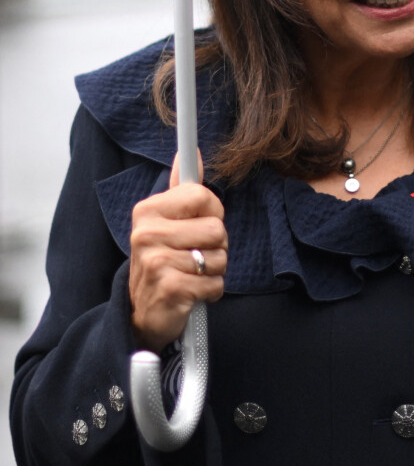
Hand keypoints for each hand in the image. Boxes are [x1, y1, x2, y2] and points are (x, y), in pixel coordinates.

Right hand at [129, 151, 227, 352]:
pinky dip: (211, 292)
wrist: (141, 312)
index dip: (212, 214)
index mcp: (148, 211)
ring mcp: (157, 261)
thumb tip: (191, 153)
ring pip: (220, 258)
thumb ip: (181, 190)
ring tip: (192, 274)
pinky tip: (193, 292)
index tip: (200, 226)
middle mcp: (147, 233)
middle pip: (217, 229)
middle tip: (195, 256)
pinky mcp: (170, 288)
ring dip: (214, 271)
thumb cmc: (161, 262)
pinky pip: (216, 284)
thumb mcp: (164, 223)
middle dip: (216, 247)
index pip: (203, 196)